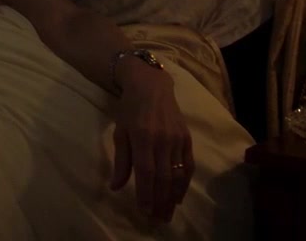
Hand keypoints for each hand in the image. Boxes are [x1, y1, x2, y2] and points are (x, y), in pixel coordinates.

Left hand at [109, 64, 193, 222]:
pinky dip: (185, 183)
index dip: (146, 193)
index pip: (146, 171)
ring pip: (178, 174)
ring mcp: (177, 139)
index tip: (144, 211)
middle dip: (160, 201)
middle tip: (157, 219)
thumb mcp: (120, 132)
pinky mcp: (187, 138)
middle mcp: (162, 139)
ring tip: (168, 213)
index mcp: (142, 137)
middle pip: (164, 177)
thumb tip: (116, 187)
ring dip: (173, 196)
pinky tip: (179, 196)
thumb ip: (121, 161)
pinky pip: (189, 165)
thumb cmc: (130, 109)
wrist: (152, 86)